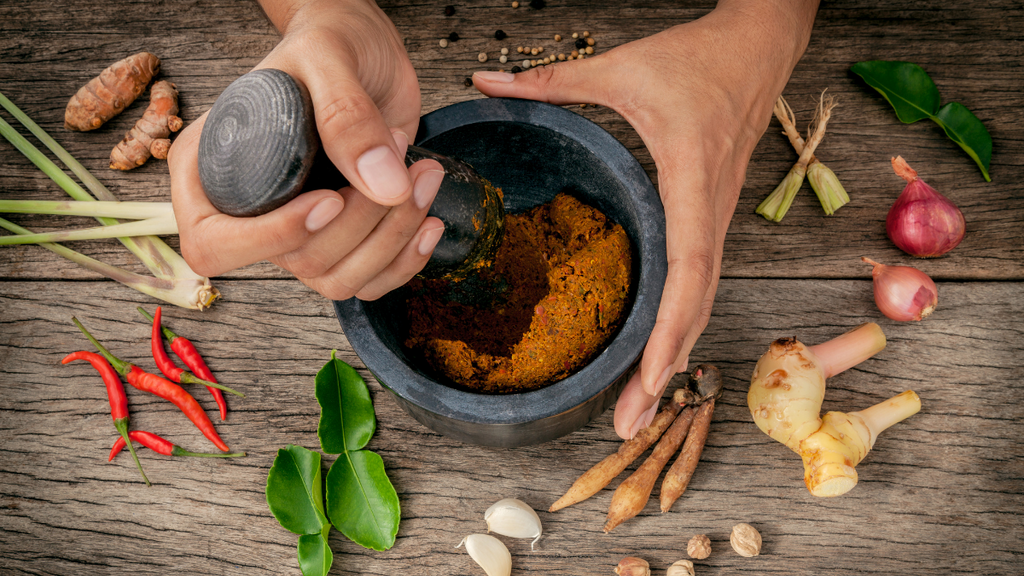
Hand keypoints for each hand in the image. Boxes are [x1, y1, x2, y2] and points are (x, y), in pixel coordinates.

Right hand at [170, 0, 444, 299]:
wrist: (363, 49)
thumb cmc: (328, 42)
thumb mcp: (328, 58)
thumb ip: (347, 116)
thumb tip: (384, 186)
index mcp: (209, 170)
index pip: (214, 244)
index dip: (272, 238)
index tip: (330, 199)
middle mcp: (249, 212)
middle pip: (296, 263)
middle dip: (363, 223)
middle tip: (403, 157)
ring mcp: (298, 232)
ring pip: (339, 278)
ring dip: (394, 239)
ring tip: (425, 175)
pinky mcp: (343, 238)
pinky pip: (369, 280)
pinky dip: (406, 261)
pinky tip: (429, 218)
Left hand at [473, 0, 817, 437]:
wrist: (762, 44)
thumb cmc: (700, 57)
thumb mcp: (621, 67)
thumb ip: (552, 80)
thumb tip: (486, 84)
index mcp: (689, 180)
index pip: (689, 268)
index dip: (672, 327)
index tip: (652, 377)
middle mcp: (708, 209)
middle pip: (696, 304)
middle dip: (666, 368)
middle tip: (631, 424)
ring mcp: (715, 215)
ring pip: (701, 300)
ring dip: (674, 355)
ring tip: (643, 409)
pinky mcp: (711, 214)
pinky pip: (699, 280)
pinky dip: (681, 323)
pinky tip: (661, 355)